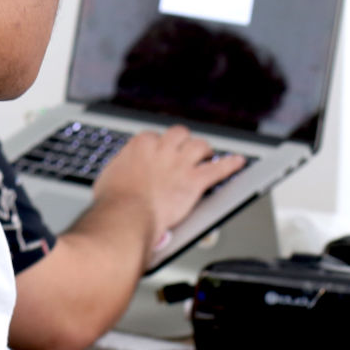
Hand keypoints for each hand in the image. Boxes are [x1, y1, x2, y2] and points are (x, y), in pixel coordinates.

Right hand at [92, 126, 244, 248]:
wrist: (127, 215)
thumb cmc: (114, 201)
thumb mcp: (110, 175)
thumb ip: (122, 168)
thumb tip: (121, 173)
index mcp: (140, 145)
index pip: (155, 137)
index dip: (159, 146)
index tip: (160, 154)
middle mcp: (162, 149)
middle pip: (179, 133)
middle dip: (183, 141)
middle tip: (185, 150)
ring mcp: (180, 164)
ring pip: (200, 146)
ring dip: (204, 150)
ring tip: (207, 155)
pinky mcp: (195, 181)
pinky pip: (219, 169)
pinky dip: (231, 165)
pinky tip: (239, 162)